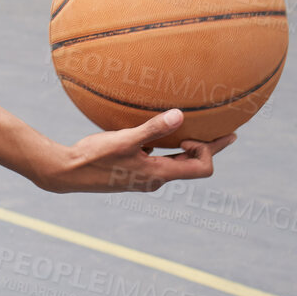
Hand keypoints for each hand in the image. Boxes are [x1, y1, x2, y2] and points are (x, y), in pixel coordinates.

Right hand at [35, 108, 235, 193]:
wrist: (67, 173)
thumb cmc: (94, 157)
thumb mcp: (124, 140)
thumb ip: (152, 129)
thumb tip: (180, 116)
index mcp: (159, 174)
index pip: (202, 168)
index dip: (206, 150)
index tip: (187, 135)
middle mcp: (156, 180)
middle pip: (193, 166)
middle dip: (209, 148)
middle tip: (229, 134)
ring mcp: (144, 178)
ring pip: (175, 163)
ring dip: (185, 149)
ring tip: (191, 133)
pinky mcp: (132, 173)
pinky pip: (158, 161)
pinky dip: (165, 149)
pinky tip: (153, 136)